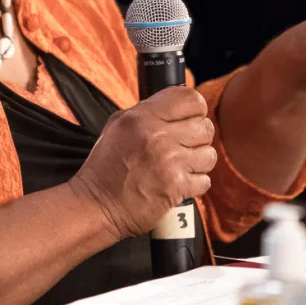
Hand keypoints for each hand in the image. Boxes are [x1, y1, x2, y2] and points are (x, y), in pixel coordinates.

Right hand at [68, 87, 216, 239]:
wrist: (96, 205)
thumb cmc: (106, 167)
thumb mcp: (118, 125)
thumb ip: (148, 111)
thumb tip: (177, 104)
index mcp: (141, 117)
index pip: (190, 99)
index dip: (195, 109)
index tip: (189, 118)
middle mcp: (157, 136)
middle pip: (205, 126)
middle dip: (197, 138)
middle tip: (183, 147)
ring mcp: (168, 162)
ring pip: (209, 154)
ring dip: (198, 162)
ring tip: (180, 166)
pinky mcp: (176, 187)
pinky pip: (205, 180)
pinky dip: (194, 184)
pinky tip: (177, 183)